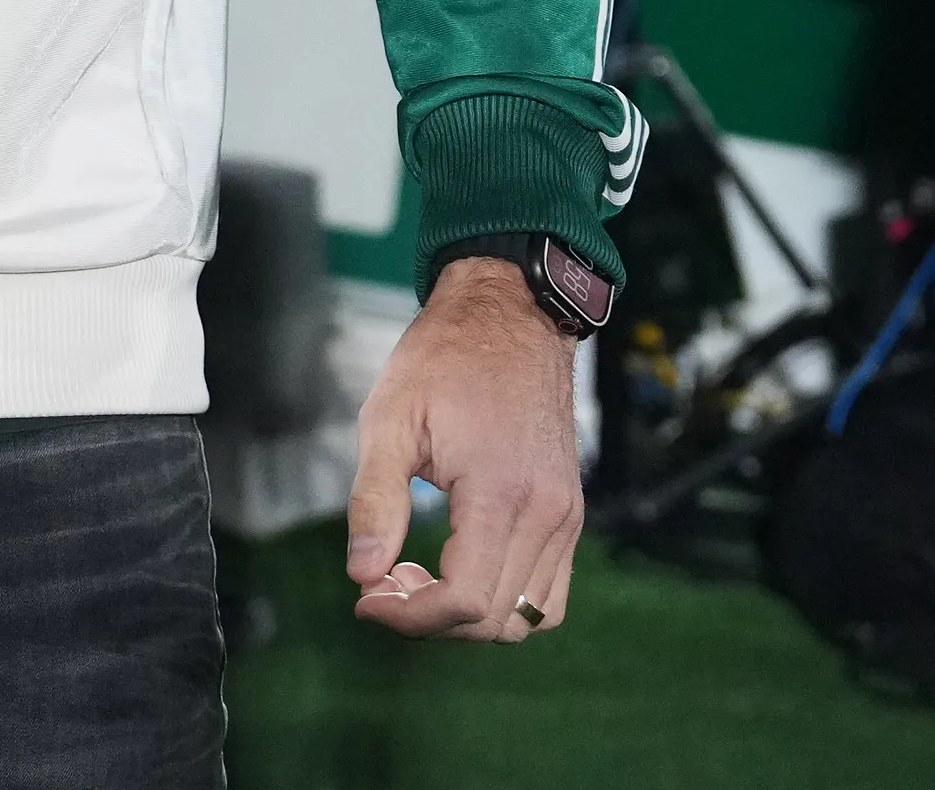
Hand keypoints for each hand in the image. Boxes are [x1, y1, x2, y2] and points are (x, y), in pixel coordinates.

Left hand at [346, 257, 584, 643]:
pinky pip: (548, 589)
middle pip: (497, 619)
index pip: (467, 600)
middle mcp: (548, 515)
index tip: (366, 599)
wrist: (511, 316)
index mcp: (501, 494)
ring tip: (417, 577)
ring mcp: (567, 517)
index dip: (410, 616)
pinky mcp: (570, 512)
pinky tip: (457, 566)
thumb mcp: (388, 421)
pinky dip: (504, 599)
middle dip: (432, 619)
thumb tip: (363, 574)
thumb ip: (374, 503)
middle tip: (382, 583)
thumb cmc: (444, 359)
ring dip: (471, 617)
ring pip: (529, 615)